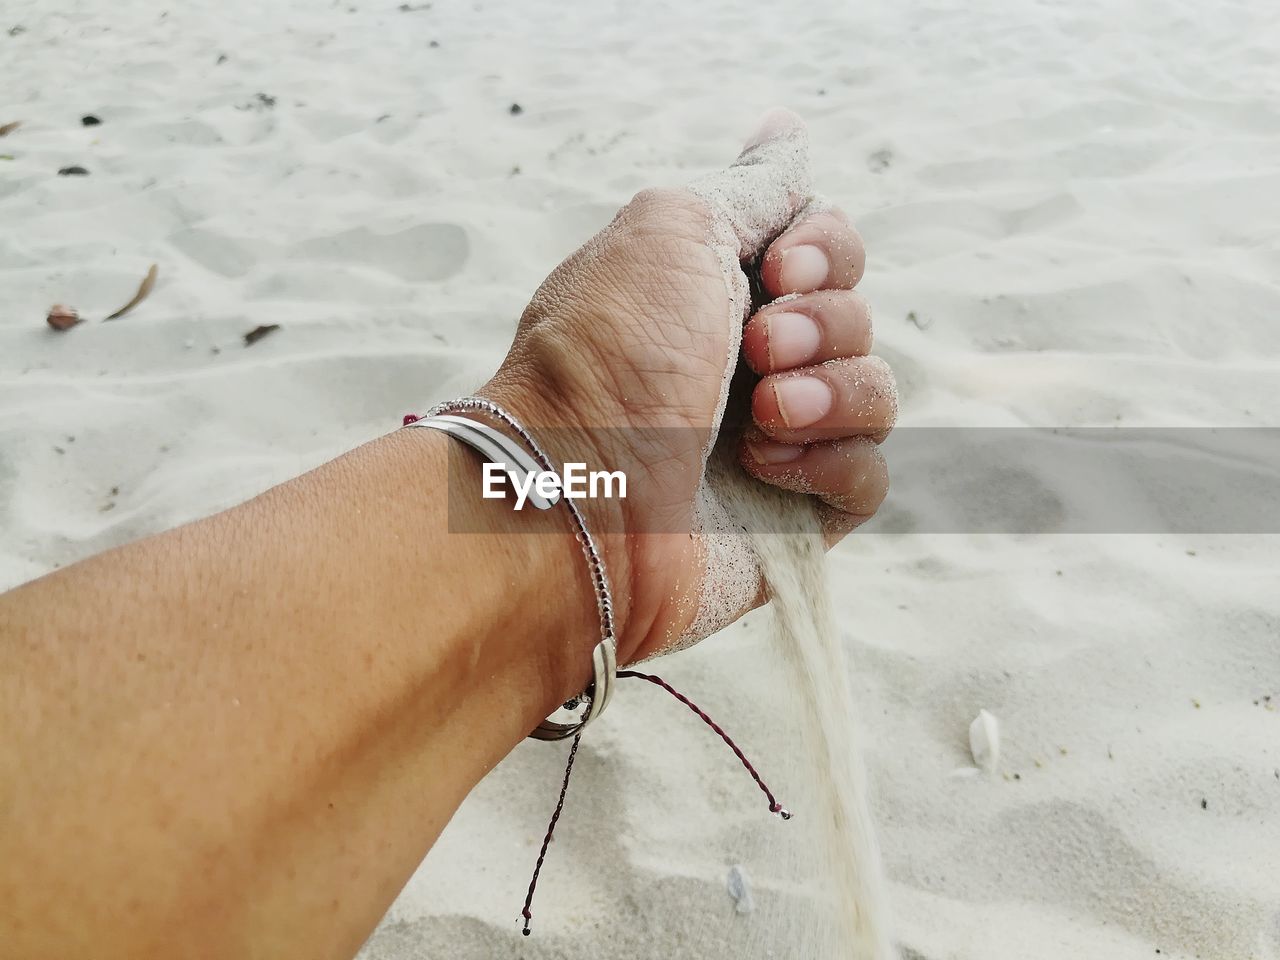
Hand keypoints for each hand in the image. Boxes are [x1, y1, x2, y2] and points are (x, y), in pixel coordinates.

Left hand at [483, 110, 895, 664]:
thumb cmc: (610, 354)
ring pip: (874, 393)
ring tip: (763, 413)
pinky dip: (830, 462)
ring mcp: (776, 442)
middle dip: (821, 324)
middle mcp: (747, 364)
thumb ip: (750, 188)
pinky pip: (868, 475)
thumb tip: (787, 132)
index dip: (826, 250)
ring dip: (830, 392)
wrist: (581, 491)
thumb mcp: (673, 228)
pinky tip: (766, 468)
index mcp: (715, 293)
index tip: (778, 268)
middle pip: (856, 315)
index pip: (827, 249)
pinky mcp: (796, 514)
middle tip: (759, 348)